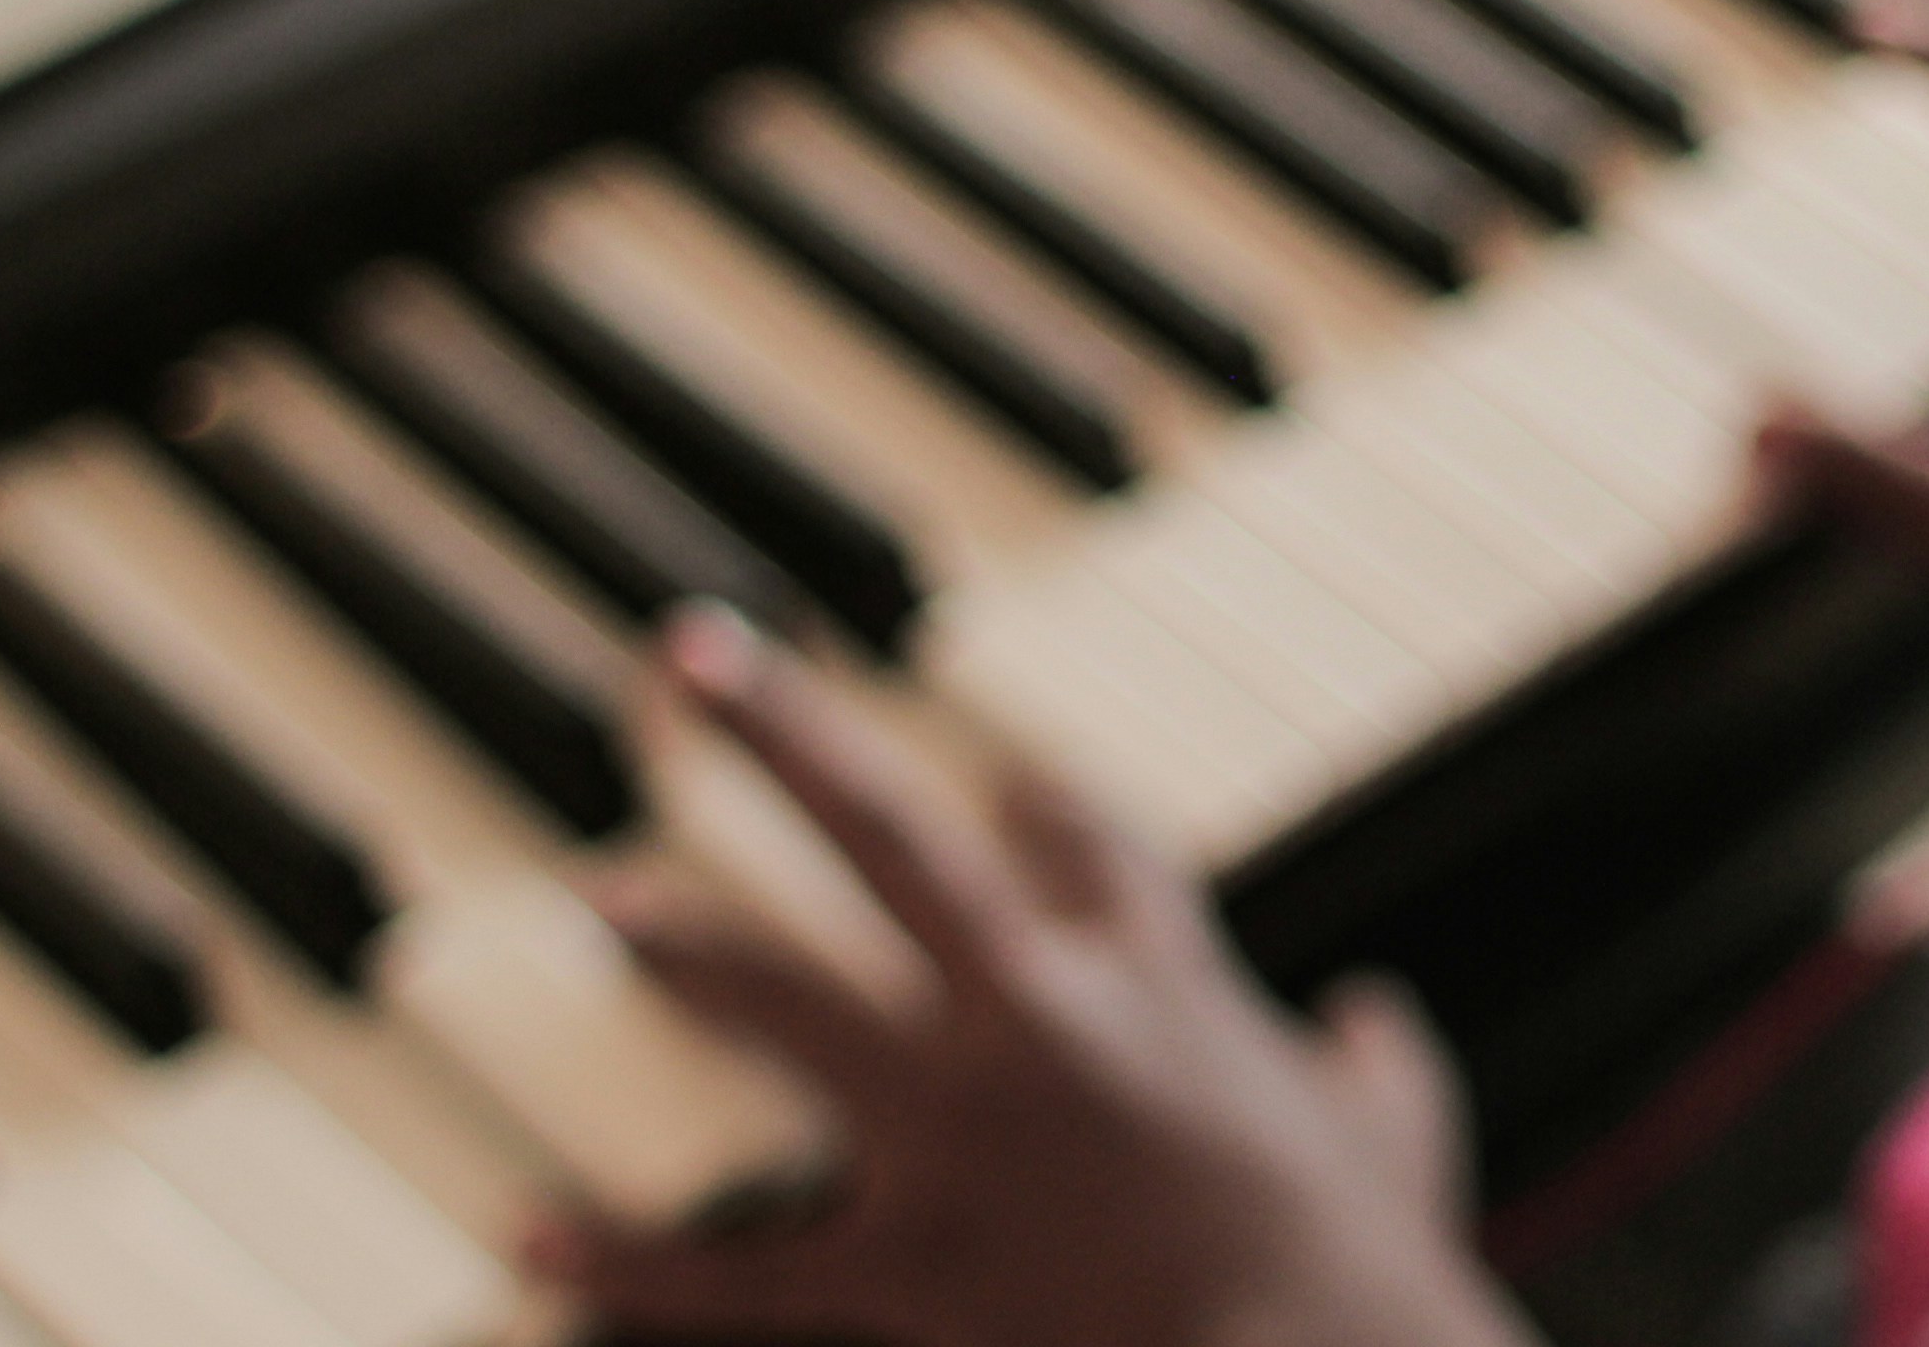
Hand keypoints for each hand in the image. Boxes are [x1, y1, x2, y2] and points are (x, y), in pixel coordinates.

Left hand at [536, 610, 1527, 1346]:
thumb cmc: (1367, 1273)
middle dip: (782, 734)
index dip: (1035, 797)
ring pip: (785, 1001)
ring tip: (601, 897)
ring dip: (684, 945)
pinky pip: (742, 1269)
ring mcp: (959, 1131)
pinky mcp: (909, 1262)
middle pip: (888, 833)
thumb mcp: (1395, 1145)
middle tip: (690, 655)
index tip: (1005, 779)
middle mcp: (1041, 1013)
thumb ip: (1375, 1077)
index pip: (1077, 828)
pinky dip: (630, 1258)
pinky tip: (534, 1234)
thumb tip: (1373, 1033)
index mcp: (1164, 974)